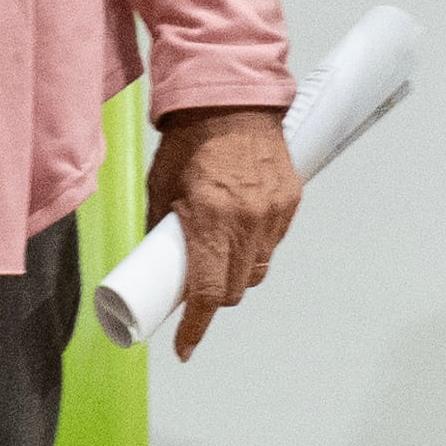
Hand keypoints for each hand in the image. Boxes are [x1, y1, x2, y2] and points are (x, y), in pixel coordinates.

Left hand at [147, 105, 301, 361]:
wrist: (231, 99)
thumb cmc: (189, 140)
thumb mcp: (160, 187)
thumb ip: (160, 228)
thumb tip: (154, 262)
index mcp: (210, 221)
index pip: (208, 292)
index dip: (195, 327)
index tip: (184, 347)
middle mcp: (247, 222)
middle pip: (236, 288)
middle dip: (215, 299)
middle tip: (196, 292)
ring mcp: (273, 212)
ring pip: (258, 269)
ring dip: (238, 275)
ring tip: (220, 259)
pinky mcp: (290, 201)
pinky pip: (273, 242)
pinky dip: (257, 248)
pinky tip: (242, 234)